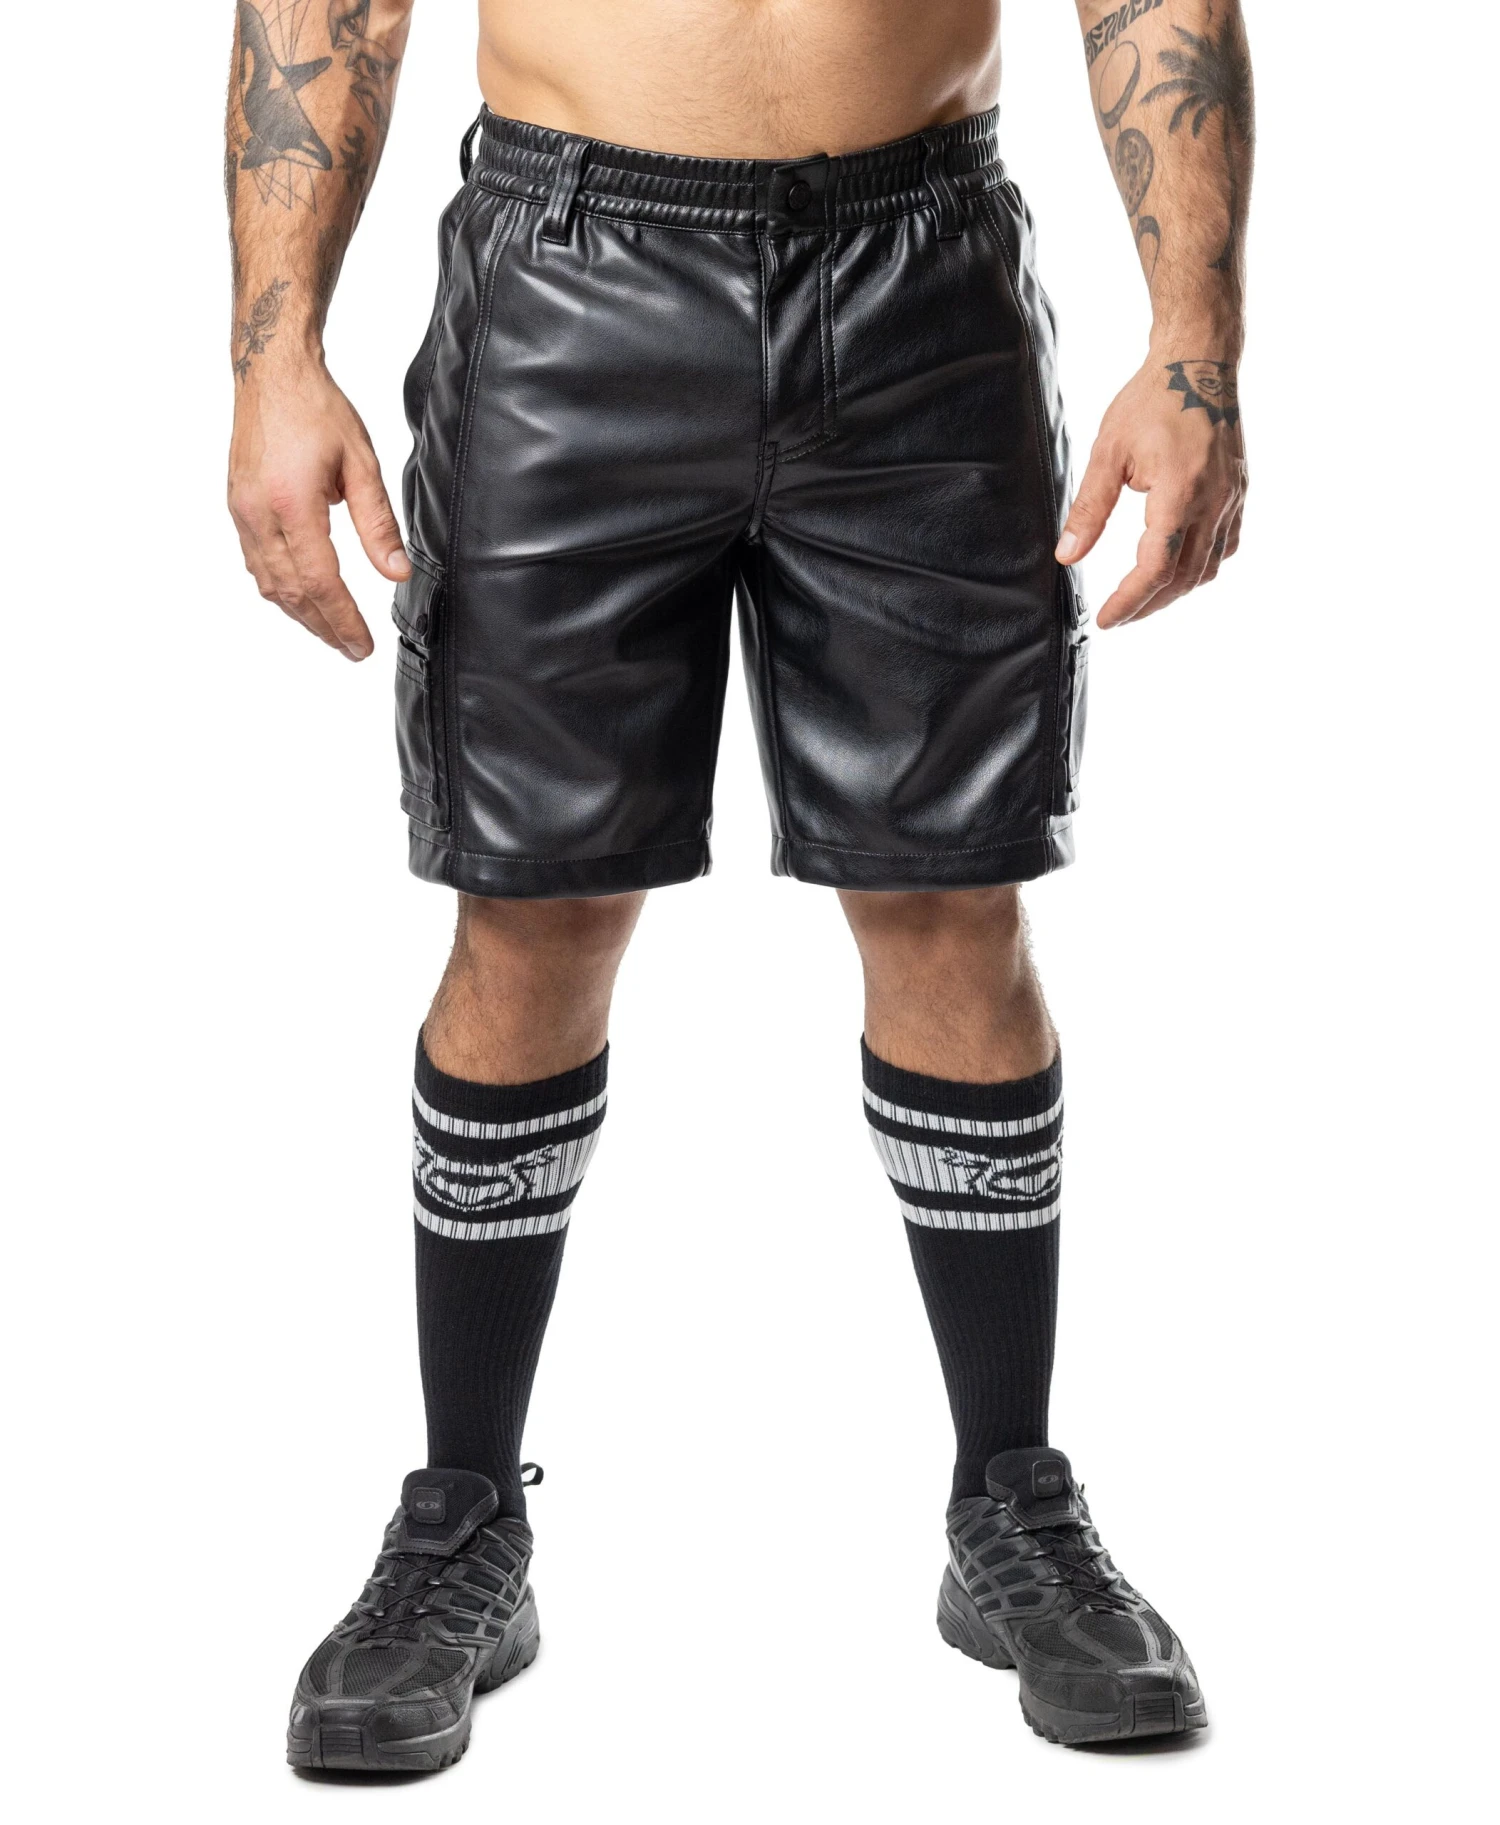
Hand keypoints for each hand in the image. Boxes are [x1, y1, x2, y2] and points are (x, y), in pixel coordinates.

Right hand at [228, 366, 410, 660]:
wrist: (270, 373)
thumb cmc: (316, 409)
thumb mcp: (360, 463)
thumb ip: (378, 523)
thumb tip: (396, 572)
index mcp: (292, 504)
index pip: (320, 582)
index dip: (343, 620)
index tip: (362, 645)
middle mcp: (259, 514)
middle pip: (292, 592)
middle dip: (324, 627)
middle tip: (353, 650)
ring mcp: (242, 513)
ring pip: (269, 584)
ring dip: (301, 614)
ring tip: (332, 633)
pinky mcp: (238, 508)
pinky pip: (257, 564)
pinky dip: (281, 590)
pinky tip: (300, 599)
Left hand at [1055, 353, 1246, 629]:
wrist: (1199, 362)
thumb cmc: (1151, 400)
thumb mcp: (1108, 452)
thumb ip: (1089, 509)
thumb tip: (1067, 556)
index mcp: (1180, 491)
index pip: (1156, 567)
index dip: (1129, 600)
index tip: (1105, 620)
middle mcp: (1214, 500)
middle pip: (1184, 577)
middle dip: (1148, 604)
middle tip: (1117, 617)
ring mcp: (1232, 497)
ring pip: (1209, 567)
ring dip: (1175, 591)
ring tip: (1142, 600)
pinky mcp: (1238, 492)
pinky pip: (1226, 546)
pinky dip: (1201, 567)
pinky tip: (1178, 570)